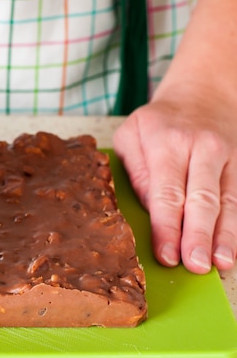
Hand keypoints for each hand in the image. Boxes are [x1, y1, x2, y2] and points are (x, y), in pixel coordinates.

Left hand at [114, 87, 236, 273]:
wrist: (202, 93)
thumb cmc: (157, 121)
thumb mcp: (130, 135)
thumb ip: (136, 171)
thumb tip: (150, 209)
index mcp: (168, 142)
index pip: (167, 192)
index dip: (167, 227)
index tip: (166, 254)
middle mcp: (201, 149)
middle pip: (201, 199)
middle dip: (197, 235)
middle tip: (193, 265)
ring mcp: (226, 158)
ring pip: (226, 202)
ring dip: (223, 236)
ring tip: (220, 264)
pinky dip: (235, 226)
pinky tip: (231, 250)